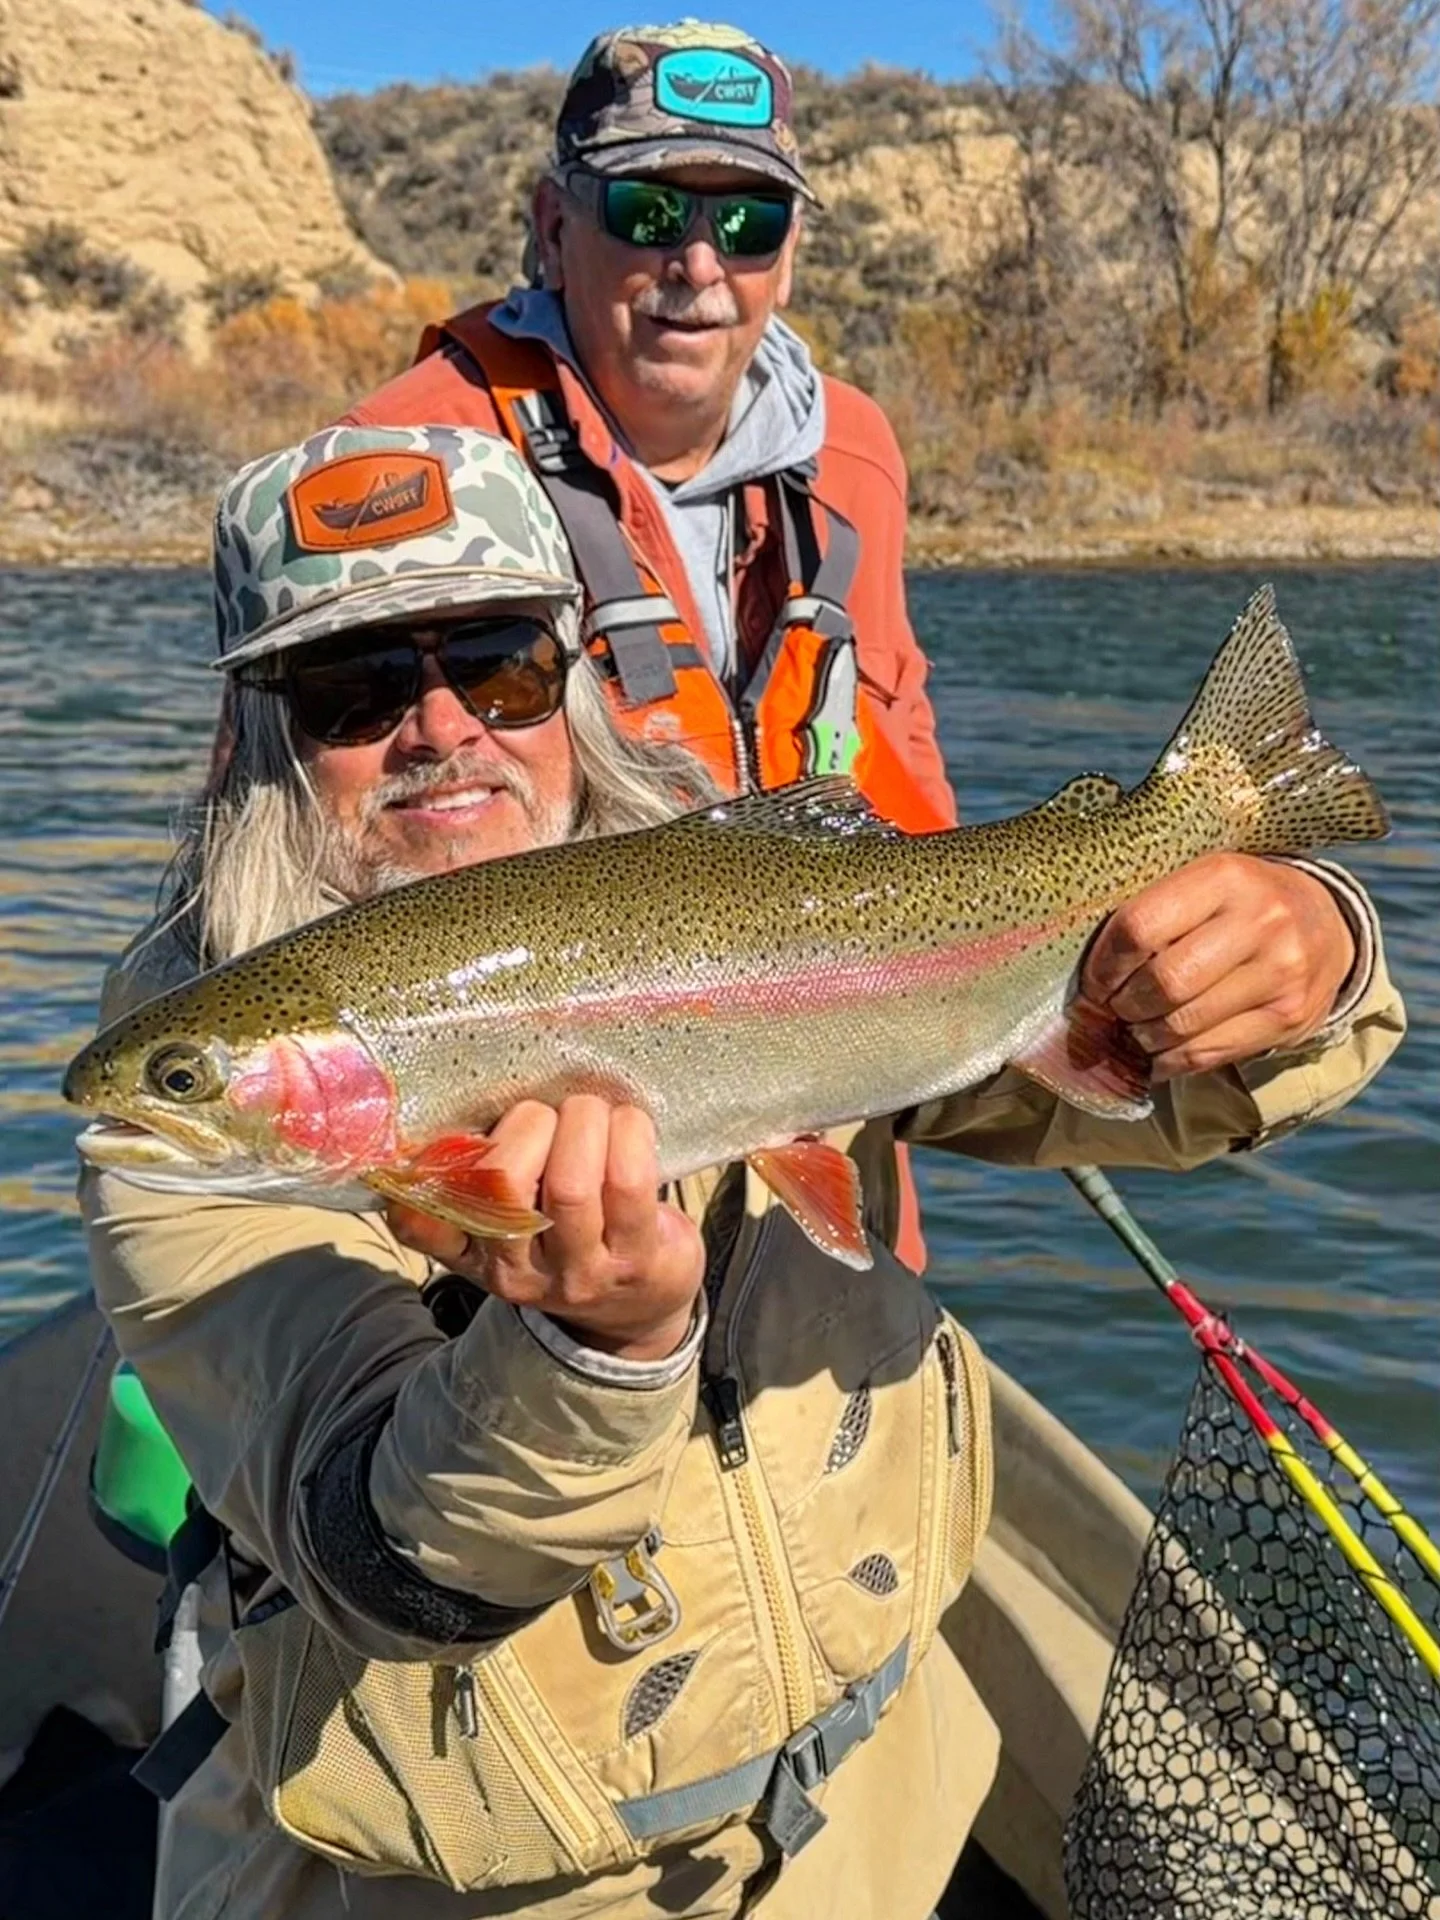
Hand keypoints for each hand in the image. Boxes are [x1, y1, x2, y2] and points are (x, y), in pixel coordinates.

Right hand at [387, 1096, 704, 1362]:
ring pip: (570, 1183)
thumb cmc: (567, 1235)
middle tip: (551, 1112)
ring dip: (584, 1123)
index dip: (418, 1180)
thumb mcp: (510, 1222)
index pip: (422, 1226)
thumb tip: (469, 1103)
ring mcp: (578, 1271)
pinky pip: (629, 1182)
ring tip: (592, 1112)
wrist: (638, 1305)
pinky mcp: (636, 1259)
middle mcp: (516, 1269)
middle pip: (505, 1182)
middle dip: (531, 1122)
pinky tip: (629, 1125)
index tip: (434, 1136)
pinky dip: (629, 1133)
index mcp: (471, 1250)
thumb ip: (481, 1175)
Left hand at [1081, 853, 1355, 1081]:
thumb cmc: (1240, 902)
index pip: (1140, 928)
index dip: (1104, 965)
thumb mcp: (1205, 882)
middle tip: (1115, 1008)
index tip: (1095, 981)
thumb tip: (1088, 973)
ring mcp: (1280, 972)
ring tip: (1137, 1028)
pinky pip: (1210, 1053)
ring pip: (1183, 1025)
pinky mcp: (1290, 1017)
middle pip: (1162, 983)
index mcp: (1225, 876)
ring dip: (1144, 1036)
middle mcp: (1260, 921)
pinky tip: (1160, 1052)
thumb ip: (1155, 911)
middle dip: (1124, 1005)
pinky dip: (1172, 1061)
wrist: (1326, 923)